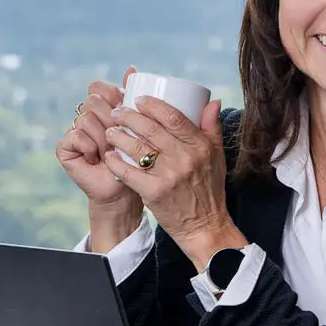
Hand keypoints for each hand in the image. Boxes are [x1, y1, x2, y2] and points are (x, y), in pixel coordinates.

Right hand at [57, 69, 142, 238]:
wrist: (127, 190)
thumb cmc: (138, 160)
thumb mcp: (142, 127)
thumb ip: (136, 98)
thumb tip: (132, 67)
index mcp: (103, 108)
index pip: (98, 87)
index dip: (111, 94)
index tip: (125, 109)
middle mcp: (85, 116)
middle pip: (92, 101)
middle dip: (110, 119)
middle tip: (121, 138)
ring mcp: (73, 131)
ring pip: (85, 118)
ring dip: (103, 138)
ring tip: (111, 153)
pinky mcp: (64, 147)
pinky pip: (77, 135)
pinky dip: (91, 148)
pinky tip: (97, 160)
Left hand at [106, 97, 245, 270]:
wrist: (204, 225)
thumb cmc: (209, 188)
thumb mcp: (216, 156)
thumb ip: (212, 127)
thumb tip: (211, 100)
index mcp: (200, 146)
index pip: (173, 117)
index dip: (153, 105)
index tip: (139, 99)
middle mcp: (185, 159)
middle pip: (151, 129)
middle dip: (129, 116)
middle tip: (117, 112)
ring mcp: (168, 176)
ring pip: (136, 147)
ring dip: (118, 136)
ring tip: (110, 131)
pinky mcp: (153, 192)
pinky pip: (128, 171)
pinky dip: (115, 162)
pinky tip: (109, 155)